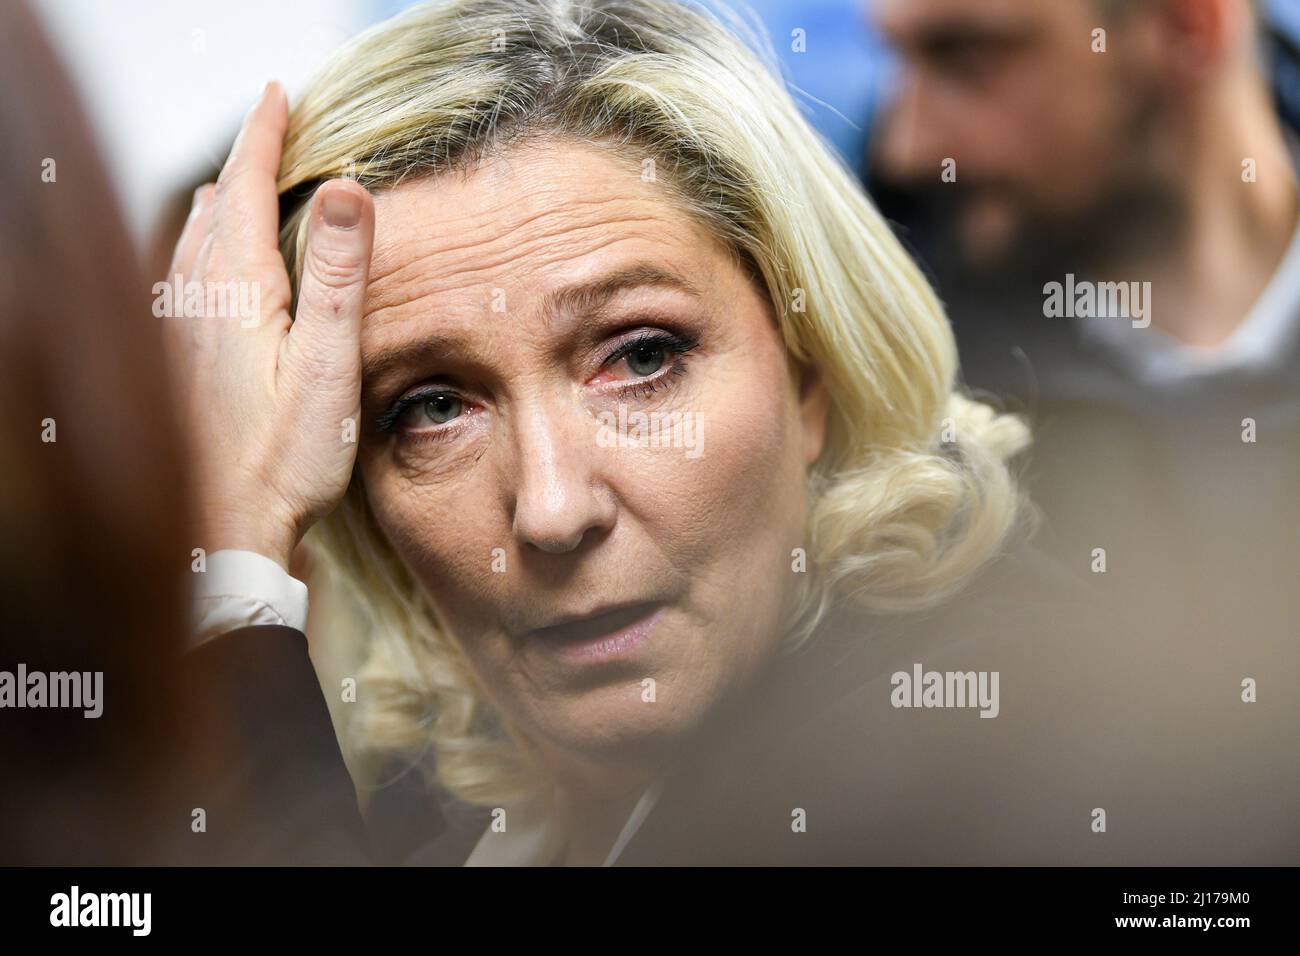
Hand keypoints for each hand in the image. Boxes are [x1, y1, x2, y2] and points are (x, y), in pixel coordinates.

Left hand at [164, 81, 375, 570]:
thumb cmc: (283, 458)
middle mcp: (196, 296)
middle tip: (277, 130)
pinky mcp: (177, 352)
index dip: (264, 134)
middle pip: (215, 202)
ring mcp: (180, 324)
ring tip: (247, 178)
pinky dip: (207, 237)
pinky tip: (213, 257)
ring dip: (223, 197)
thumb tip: (344, 189)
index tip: (280, 95)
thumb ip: (337, 277)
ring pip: (194, 234)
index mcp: (237, 289)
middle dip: (245, 158)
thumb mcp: (326, 366)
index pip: (244, 184)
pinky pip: (185, 268)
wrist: (222, 524)